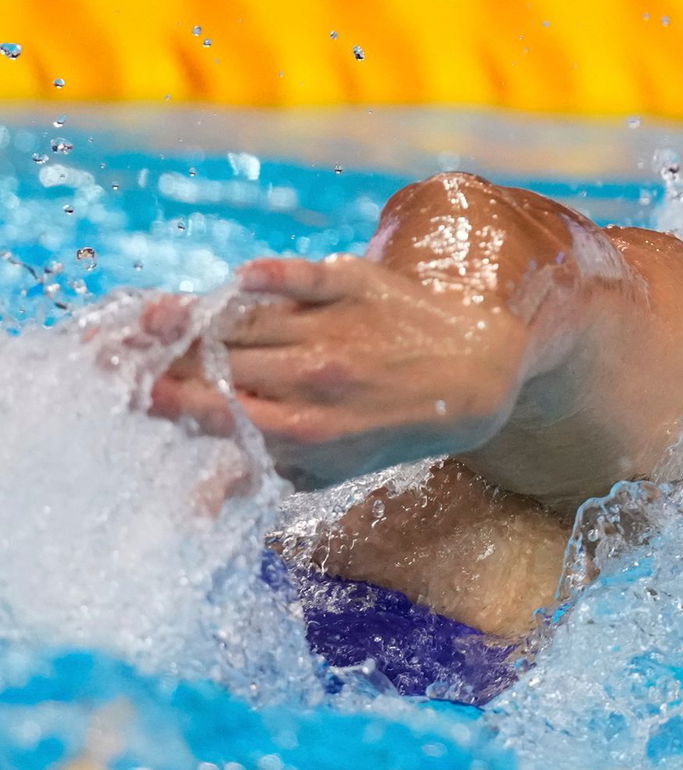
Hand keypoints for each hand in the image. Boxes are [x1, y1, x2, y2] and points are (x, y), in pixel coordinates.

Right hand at [146, 254, 526, 489]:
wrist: (475, 371)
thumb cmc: (389, 425)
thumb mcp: (331, 466)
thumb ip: (260, 474)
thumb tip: (192, 508)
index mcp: (308, 430)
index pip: (222, 414)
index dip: (169, 403)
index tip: (126, 393)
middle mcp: (320, 379)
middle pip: (223, 363)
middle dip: (160, 357)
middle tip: (106, 348)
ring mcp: (338, 328)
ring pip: (249, 322)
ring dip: (192, 317)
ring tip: (148, 316)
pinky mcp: (357, 282)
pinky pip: (305, 276)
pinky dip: (274, 278)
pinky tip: (240, 281)